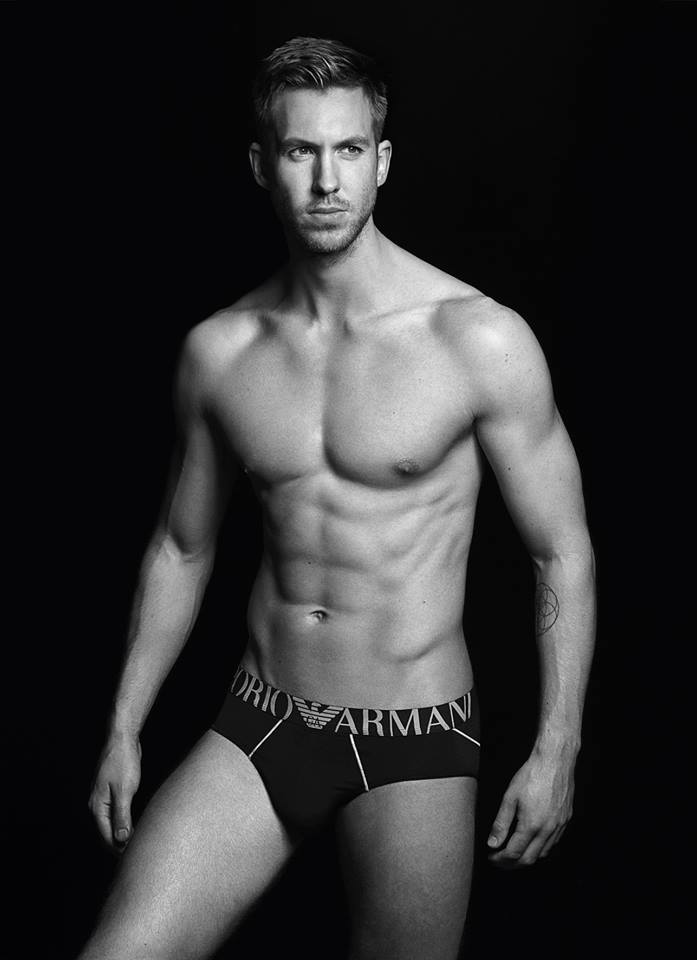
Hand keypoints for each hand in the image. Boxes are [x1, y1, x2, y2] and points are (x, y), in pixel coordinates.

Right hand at [88, 732, 141, 853]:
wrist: (122, 739)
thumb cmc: (122, 762)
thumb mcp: (124, 790)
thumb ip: (122, 816)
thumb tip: (121, 839)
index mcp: (97, 806)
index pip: (105, 836)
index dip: (119, 849)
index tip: (132, 858)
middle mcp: (97, 805)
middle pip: (107, 833)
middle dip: (120, 845)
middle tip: (137, 854)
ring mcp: (104, 799)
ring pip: (112, 824)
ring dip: (123, 835)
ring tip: (138, 845)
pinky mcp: (113, 793)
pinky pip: (117, 814)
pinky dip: (125, 823)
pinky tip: (135, 827)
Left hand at [487, 752, 573, 867]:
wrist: (555, 761)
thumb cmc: (532, 775)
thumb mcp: (510, 797)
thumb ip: (501, 823)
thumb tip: (492, 843)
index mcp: (531, 825)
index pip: (513, 853)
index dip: (499, 859)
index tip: (491, 856)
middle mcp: (547, 830)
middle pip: (529, 859)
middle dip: (511, 864)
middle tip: (499, 861)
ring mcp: (559, 826)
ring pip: (543, 854)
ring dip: (526, 858)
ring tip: (513, 854)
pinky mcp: (565, 820)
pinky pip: (553, 843)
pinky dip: (540, 849)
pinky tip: (532, 842)